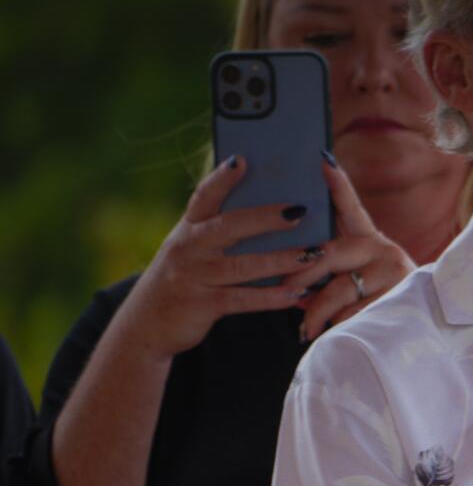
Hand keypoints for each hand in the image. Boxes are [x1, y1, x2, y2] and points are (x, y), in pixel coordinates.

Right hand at [113, 156, 323, 360]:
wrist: (146, 325)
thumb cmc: (182, 281)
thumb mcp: (191, 251)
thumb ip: (218, 234)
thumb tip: (269, 215)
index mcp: (187, 229)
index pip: (204, 197)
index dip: (222, 179)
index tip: (242, 160)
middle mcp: (188, 248)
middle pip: (230, 227)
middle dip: (266, 218)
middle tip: (300, 210)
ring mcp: (194, 276)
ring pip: (244, 265)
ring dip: (281, 260)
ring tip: (313, 253)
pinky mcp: (202, 305)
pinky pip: (243, 299)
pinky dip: (272, 297)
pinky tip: (297, 293)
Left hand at [287, 158, 418, 340]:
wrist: (431, 321)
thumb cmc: (380, 299)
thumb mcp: (357, 279)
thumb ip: (327, 278)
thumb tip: (293, 290)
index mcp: (370, 239)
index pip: (350, 208)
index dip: (337, 184)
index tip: (323, 160)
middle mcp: (384, 250)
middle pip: (331, 254)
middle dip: (303, 275)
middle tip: (285, 291)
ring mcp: (394, 273)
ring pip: (340, 290)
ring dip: (318, 312)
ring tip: (307, 327)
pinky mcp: (400, 297)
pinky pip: (356, 314)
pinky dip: (339, 326)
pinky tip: (331, 334)